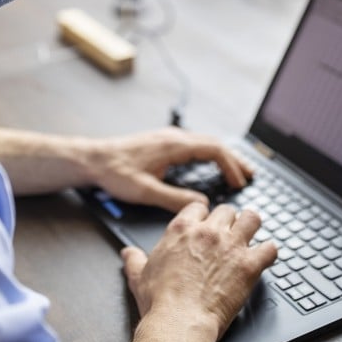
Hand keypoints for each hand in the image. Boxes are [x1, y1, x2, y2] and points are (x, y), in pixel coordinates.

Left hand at [85, 127, 252, 212]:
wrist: (92, 159)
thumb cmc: (114, 173)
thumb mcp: (145, 191)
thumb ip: (175, 199)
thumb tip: (203, 204)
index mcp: (173, 145)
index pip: (214, 149)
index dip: (231, 165)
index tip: (240, 182)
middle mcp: (174, 138)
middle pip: (214, 144)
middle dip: (233, 160)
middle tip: (249, 176)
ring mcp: (168, 138)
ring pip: (205, 143)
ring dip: (222, 157)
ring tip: (237, 171)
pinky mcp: (163, 143)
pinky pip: (195, 146)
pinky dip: (209, 156)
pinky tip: (211, 167)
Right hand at [123, 203, 277, 341]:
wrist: (179, 321)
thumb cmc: (160, 302)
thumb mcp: (139, 276)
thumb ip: (134, 260)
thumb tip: (128, 253)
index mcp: (182, 230)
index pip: (199, 207)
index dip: (204, 215)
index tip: (206, 224)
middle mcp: (208, 232)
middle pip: (227, 210)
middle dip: (229, 221)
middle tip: (228, 234)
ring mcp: (231, 246)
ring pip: (252, 219)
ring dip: (252, 226)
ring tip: (251, 235)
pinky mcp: (249, 265)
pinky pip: (270, 248)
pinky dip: (269, 252)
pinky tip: (264, 257)